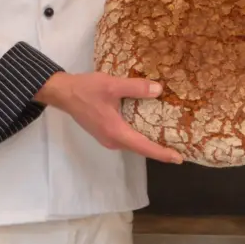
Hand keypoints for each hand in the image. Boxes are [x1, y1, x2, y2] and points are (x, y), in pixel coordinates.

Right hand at [35, 72, 182, 163]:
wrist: (64, 93)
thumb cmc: (87, 89)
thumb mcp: (112, 85)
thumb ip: (136, 88)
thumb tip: (159, 90)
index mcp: (115, 132)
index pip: (143, 146)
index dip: (162, 153)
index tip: (178, 158)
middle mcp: (112, 140)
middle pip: (140, 148)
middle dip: (160, 149)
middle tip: (181, 147)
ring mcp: (108, 138)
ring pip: (134, 144)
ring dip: (150, 143)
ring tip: (170, 139)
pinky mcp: (105, 132)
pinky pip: (127, 138)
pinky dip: (140, 136)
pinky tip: (150, 127)